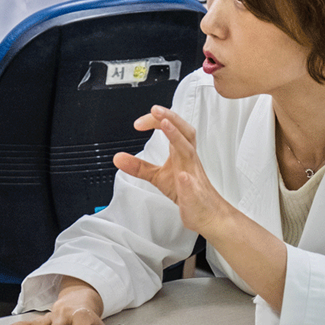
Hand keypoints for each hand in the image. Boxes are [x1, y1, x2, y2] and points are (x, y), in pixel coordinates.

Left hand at [113, 105, 230, 237]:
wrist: (207, 213)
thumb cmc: (187, 191)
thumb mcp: (158, 176)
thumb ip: (139, 166)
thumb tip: (117, 158)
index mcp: (181, 153)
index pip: (171, 128)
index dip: (157, 121)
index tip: (138, 123)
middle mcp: (188, 159)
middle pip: (185, 131)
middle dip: (171, 118)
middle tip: (156, 110)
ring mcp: (193, 176)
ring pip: (189, 151)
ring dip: (177, 137)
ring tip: (166, 126)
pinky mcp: (195, 195)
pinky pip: (193, 186)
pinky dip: (187, 180)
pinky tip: (182, 176)